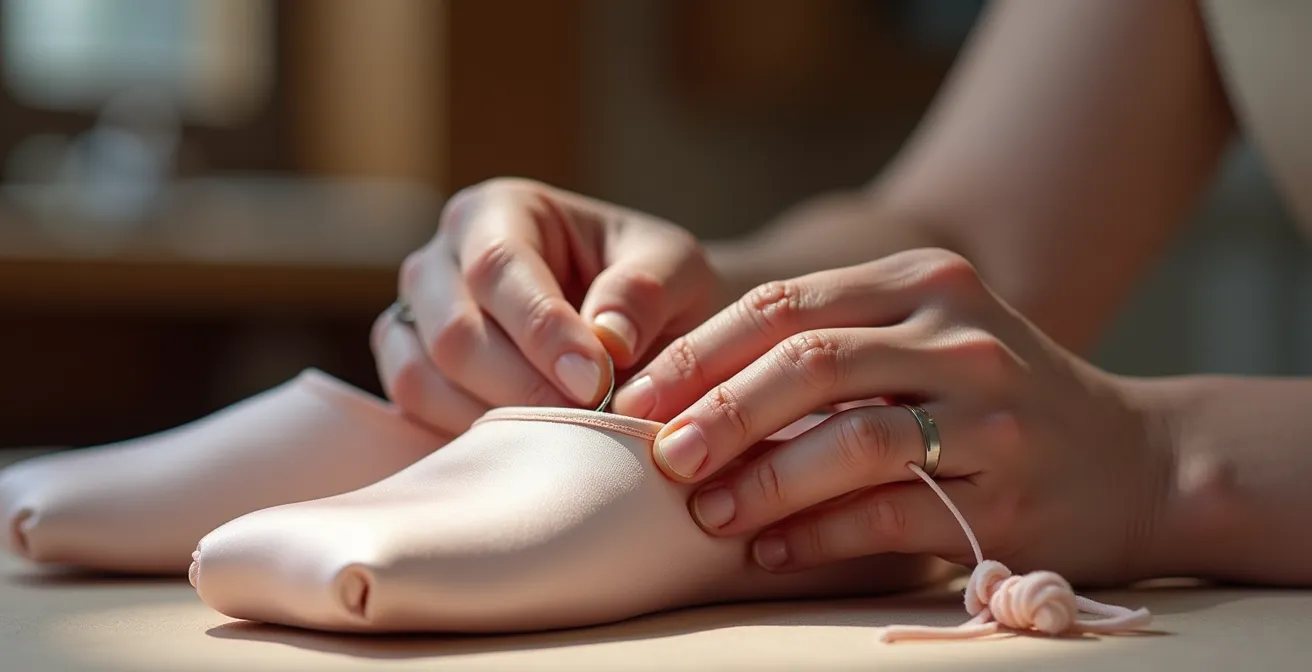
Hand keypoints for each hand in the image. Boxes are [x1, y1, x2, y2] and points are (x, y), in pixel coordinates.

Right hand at [372, 178, 721, 436]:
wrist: (640, 326)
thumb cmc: (651, 286)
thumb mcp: (674, 269)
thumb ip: (645, 291)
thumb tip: (607, 339)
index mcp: (499, 211)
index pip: (497, 267)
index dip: (542, 331)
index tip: (596, 384)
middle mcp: (440, 260)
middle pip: (453, 332)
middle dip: (523, 388)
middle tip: (590, 423)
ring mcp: (412, 320)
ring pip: (423, 379)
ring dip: (496, 422)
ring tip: (567, 439)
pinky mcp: (409, 374)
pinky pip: (416, 414)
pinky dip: (469, 441)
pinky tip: (530, 449)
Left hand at [612, 248, 1171, 586]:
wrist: (1137, 459)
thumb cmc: (995, 398)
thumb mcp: (924, 338)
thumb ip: (830, 345)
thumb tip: (685, 395)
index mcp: (921, 282)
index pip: (784, 304)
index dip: (699, 351)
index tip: (636, 395)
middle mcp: (959, 333)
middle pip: (808, 363)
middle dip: (717, 412)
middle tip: (656, 454)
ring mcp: (991, 412)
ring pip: (849, 440)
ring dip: (763, 481)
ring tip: (704, 512)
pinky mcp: (1010, 492)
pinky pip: (891, 515)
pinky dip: (819, 535)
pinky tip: (770, 551)